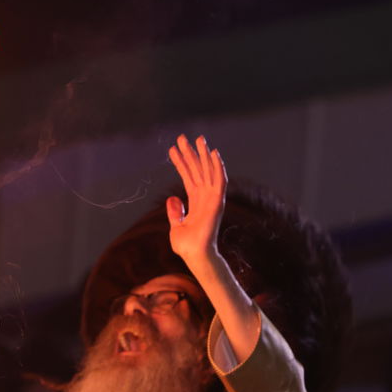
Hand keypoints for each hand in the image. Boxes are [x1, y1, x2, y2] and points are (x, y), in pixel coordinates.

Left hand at [166, 134, 227, 264]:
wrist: (194, 255)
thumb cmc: (187, 245)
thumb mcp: (176, 226)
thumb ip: (175, 212)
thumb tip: (172, 198)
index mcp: (195, 201)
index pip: (188, 176)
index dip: (180, 162)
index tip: (172, 149)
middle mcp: (204, 197)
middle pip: (197, 170)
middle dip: (190, 153)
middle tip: (181, 137)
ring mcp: (212, 198)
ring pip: (208, 171)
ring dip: (203, 154)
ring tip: (197, 138)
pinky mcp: (217, 202)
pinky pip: (219, 180)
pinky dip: (218, 166)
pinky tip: (213, 153)